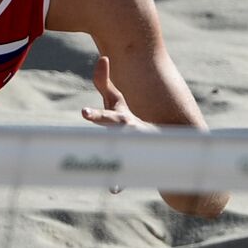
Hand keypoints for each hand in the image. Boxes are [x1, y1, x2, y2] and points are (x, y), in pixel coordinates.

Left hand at [82, 55, 228, 217]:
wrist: (165, 143)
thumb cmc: (131, 120)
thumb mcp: (118, 105)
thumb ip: (105, 84)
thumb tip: (101, 58)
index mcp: (122, 120)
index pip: (108, 113)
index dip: (96, 111)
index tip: (82, 113)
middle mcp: (129, 132)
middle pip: (115, 125)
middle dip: (101, 119)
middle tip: (85, 115)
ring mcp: (135, 149)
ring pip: (123, 153)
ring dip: (114, 158)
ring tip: (102, 164)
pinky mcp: (136, 165)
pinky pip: (126, 177)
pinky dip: (119, 183)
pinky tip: (113, 189)